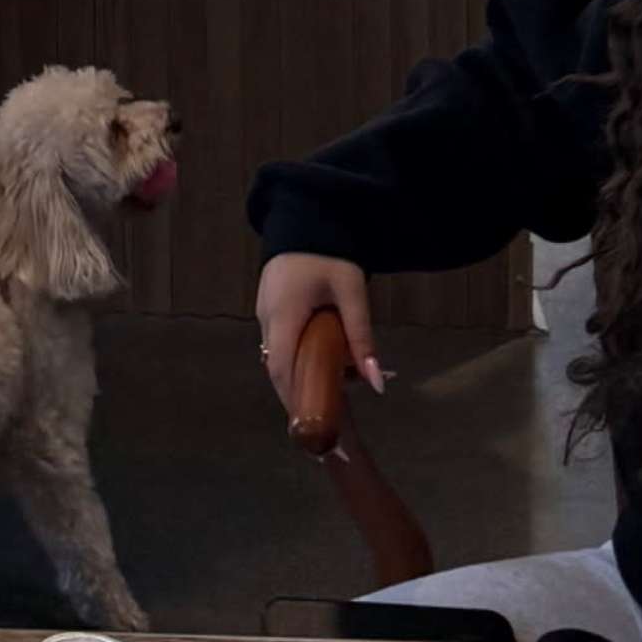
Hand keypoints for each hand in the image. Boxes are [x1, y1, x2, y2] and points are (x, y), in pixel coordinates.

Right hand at [255, 253, 385, 419]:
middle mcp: (267, 318)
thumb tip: (376, 385)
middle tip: (324, 426)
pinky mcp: (272, 308)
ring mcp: (265, 313)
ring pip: (279, 357)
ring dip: (300, 379)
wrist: (307, 215)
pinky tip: (320, 370)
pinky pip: (281, 343)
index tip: (310, 427)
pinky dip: (298, 361)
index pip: (280, 368)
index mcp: (283, 315)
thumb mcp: (352, 293)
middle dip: (298, 397)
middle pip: (278, 369)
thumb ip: (362, 337)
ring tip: (328, 401)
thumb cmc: (330, 253)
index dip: (293, 400)